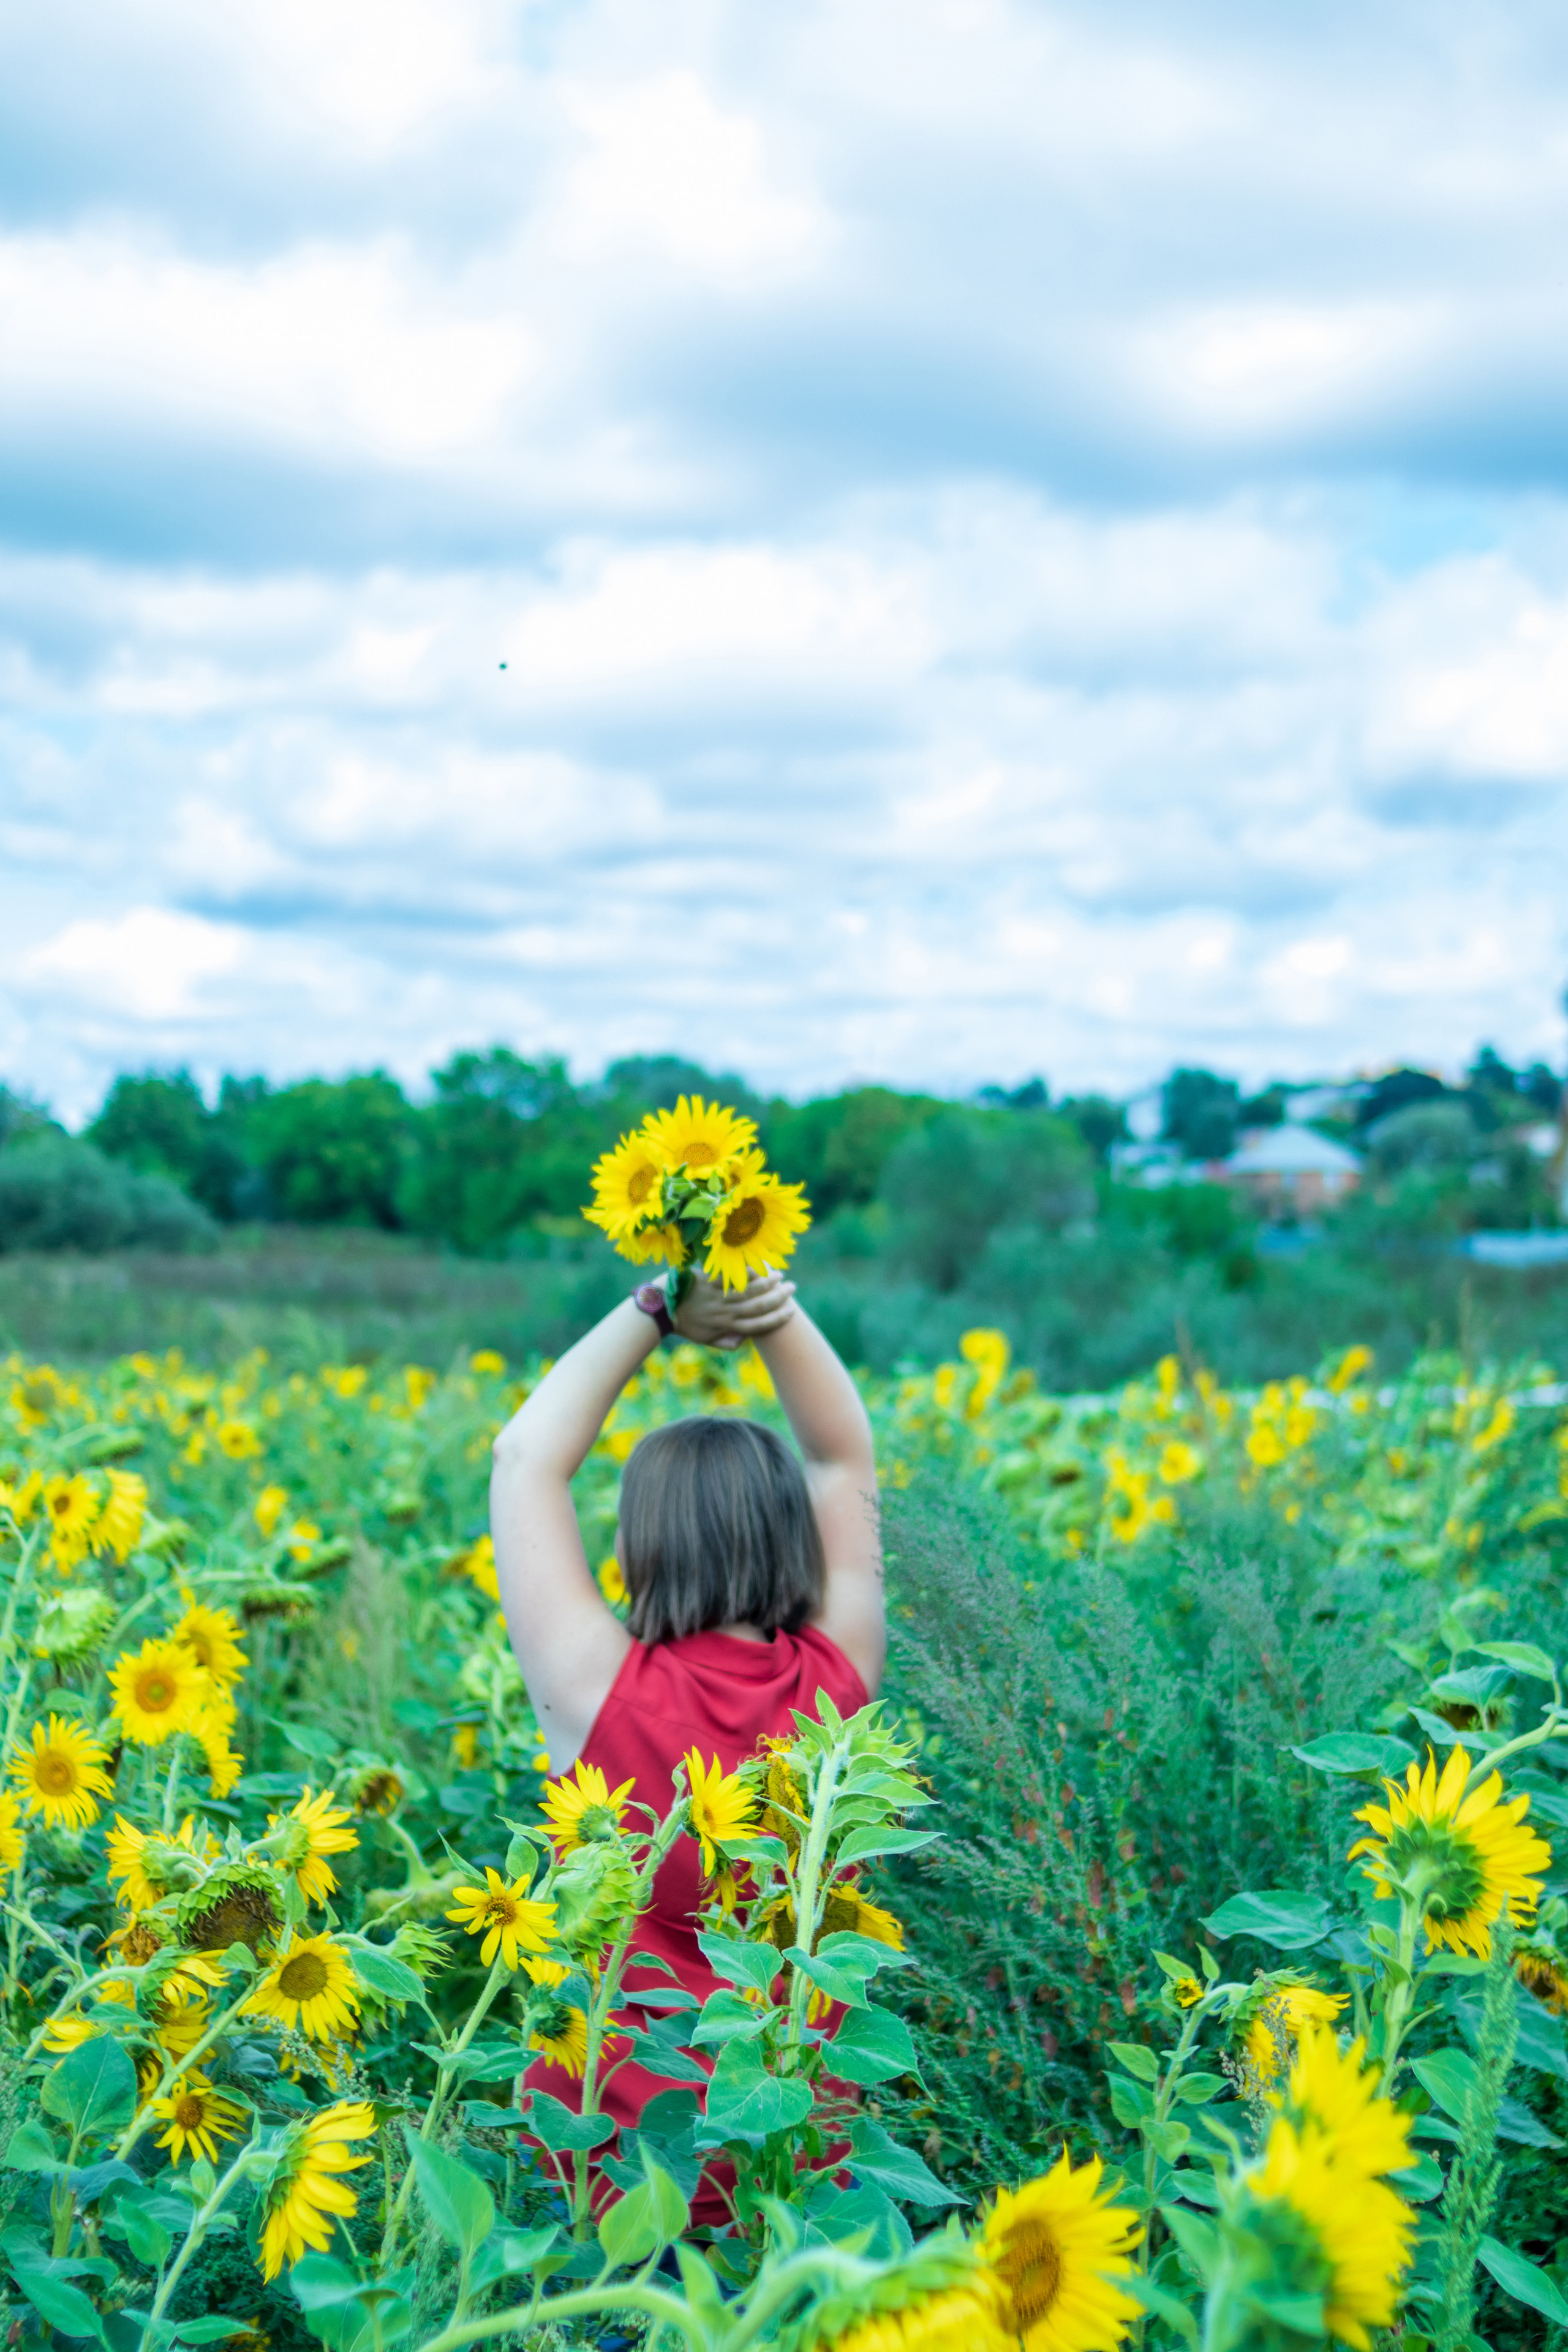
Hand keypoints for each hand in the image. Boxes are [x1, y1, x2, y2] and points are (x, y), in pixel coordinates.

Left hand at [671, 1267, 797, 1350]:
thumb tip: (746, 1340)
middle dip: (778, 1298)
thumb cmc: (686, 1324)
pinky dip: (745, 1271)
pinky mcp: (707, 1281)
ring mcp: (716, 1296)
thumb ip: (727, 1342)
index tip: (791, 1311)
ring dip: (767, 1283)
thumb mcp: (706, 1340)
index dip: (777, 1319)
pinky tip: (759, 1266)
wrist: (662, 1308)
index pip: (759, 1325)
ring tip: (779, 1275)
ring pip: (748, 1290)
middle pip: (758, 1306)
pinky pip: (730, 1276)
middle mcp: (725, 1312)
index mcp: (727, 1326)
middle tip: (792, 1288)